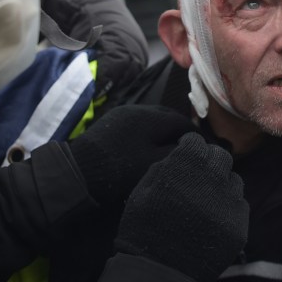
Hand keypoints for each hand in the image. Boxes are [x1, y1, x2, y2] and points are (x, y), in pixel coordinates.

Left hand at [68, 105, 197, 207]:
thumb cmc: (119, 169)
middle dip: (181, 132)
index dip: (196, 136)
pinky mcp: (112, 123)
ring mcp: (123, 114)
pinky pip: (139, 125)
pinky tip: (149, 148)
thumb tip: (194, 146)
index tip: (204, 150)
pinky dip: (149, 134)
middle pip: (168, 118)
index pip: (182, 122)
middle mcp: (139, 109)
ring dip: (164, 133)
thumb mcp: (153, 163)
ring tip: (171, 150)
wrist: (77, 172)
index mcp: (151, 117)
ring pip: (153, 120)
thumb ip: (176, 151)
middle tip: (190, 149)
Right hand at [114, 132, 248, 281]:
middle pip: (220, 156)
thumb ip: (164, 165)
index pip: (196, 141)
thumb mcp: (142, 190)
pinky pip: (240, 205)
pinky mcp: (239, 225)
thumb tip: (181, 152)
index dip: (189, 146)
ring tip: (205, 200)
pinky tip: (213, 219)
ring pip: (234, 180)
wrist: (158, 272)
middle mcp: (212, 178)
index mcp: (186, 164)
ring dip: (221, 184)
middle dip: (209, 161)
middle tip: (198, 176)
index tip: (186, 153)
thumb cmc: (143, 228)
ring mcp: (229, 202)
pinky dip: (229, 208)